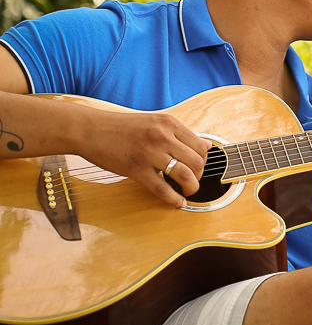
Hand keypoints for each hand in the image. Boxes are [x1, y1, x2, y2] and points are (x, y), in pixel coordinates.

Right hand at [81, 108, 210, 207]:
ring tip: (188, 191)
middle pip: (196, 162)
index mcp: (169, 123)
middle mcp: (163, 136)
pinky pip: (162, 188)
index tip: (198, 168)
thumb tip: (208, 144)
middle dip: (199, 176)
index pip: (200, 146)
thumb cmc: (121, 127)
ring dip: (191, 188)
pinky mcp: (136, 169)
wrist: (90, 129)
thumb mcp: (155, 122)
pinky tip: (177, 202)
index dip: (204, 161)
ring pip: (184, 175)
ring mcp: (150, 153)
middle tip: (192, 181)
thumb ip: (180, 134)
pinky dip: (173, 199)